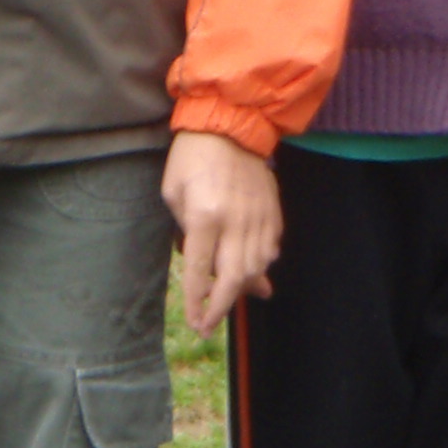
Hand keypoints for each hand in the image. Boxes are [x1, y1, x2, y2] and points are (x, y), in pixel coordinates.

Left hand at [165, 130, 280, 333]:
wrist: (231, 123)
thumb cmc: (192, 158)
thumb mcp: (174, 194)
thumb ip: (186, 232)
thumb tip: (204, 262)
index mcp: (206, 216)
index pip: (201, 271)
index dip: (197, 302)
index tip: (194, 323)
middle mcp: (236, 220)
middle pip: (236, 277)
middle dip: (222, 307)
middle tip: (209, 325)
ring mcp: (259, 215)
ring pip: (258, 265)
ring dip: (244, 289)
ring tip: (228, 301)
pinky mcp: (273, 209)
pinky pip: (271, 247)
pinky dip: (263, 265)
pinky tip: (254, 273)